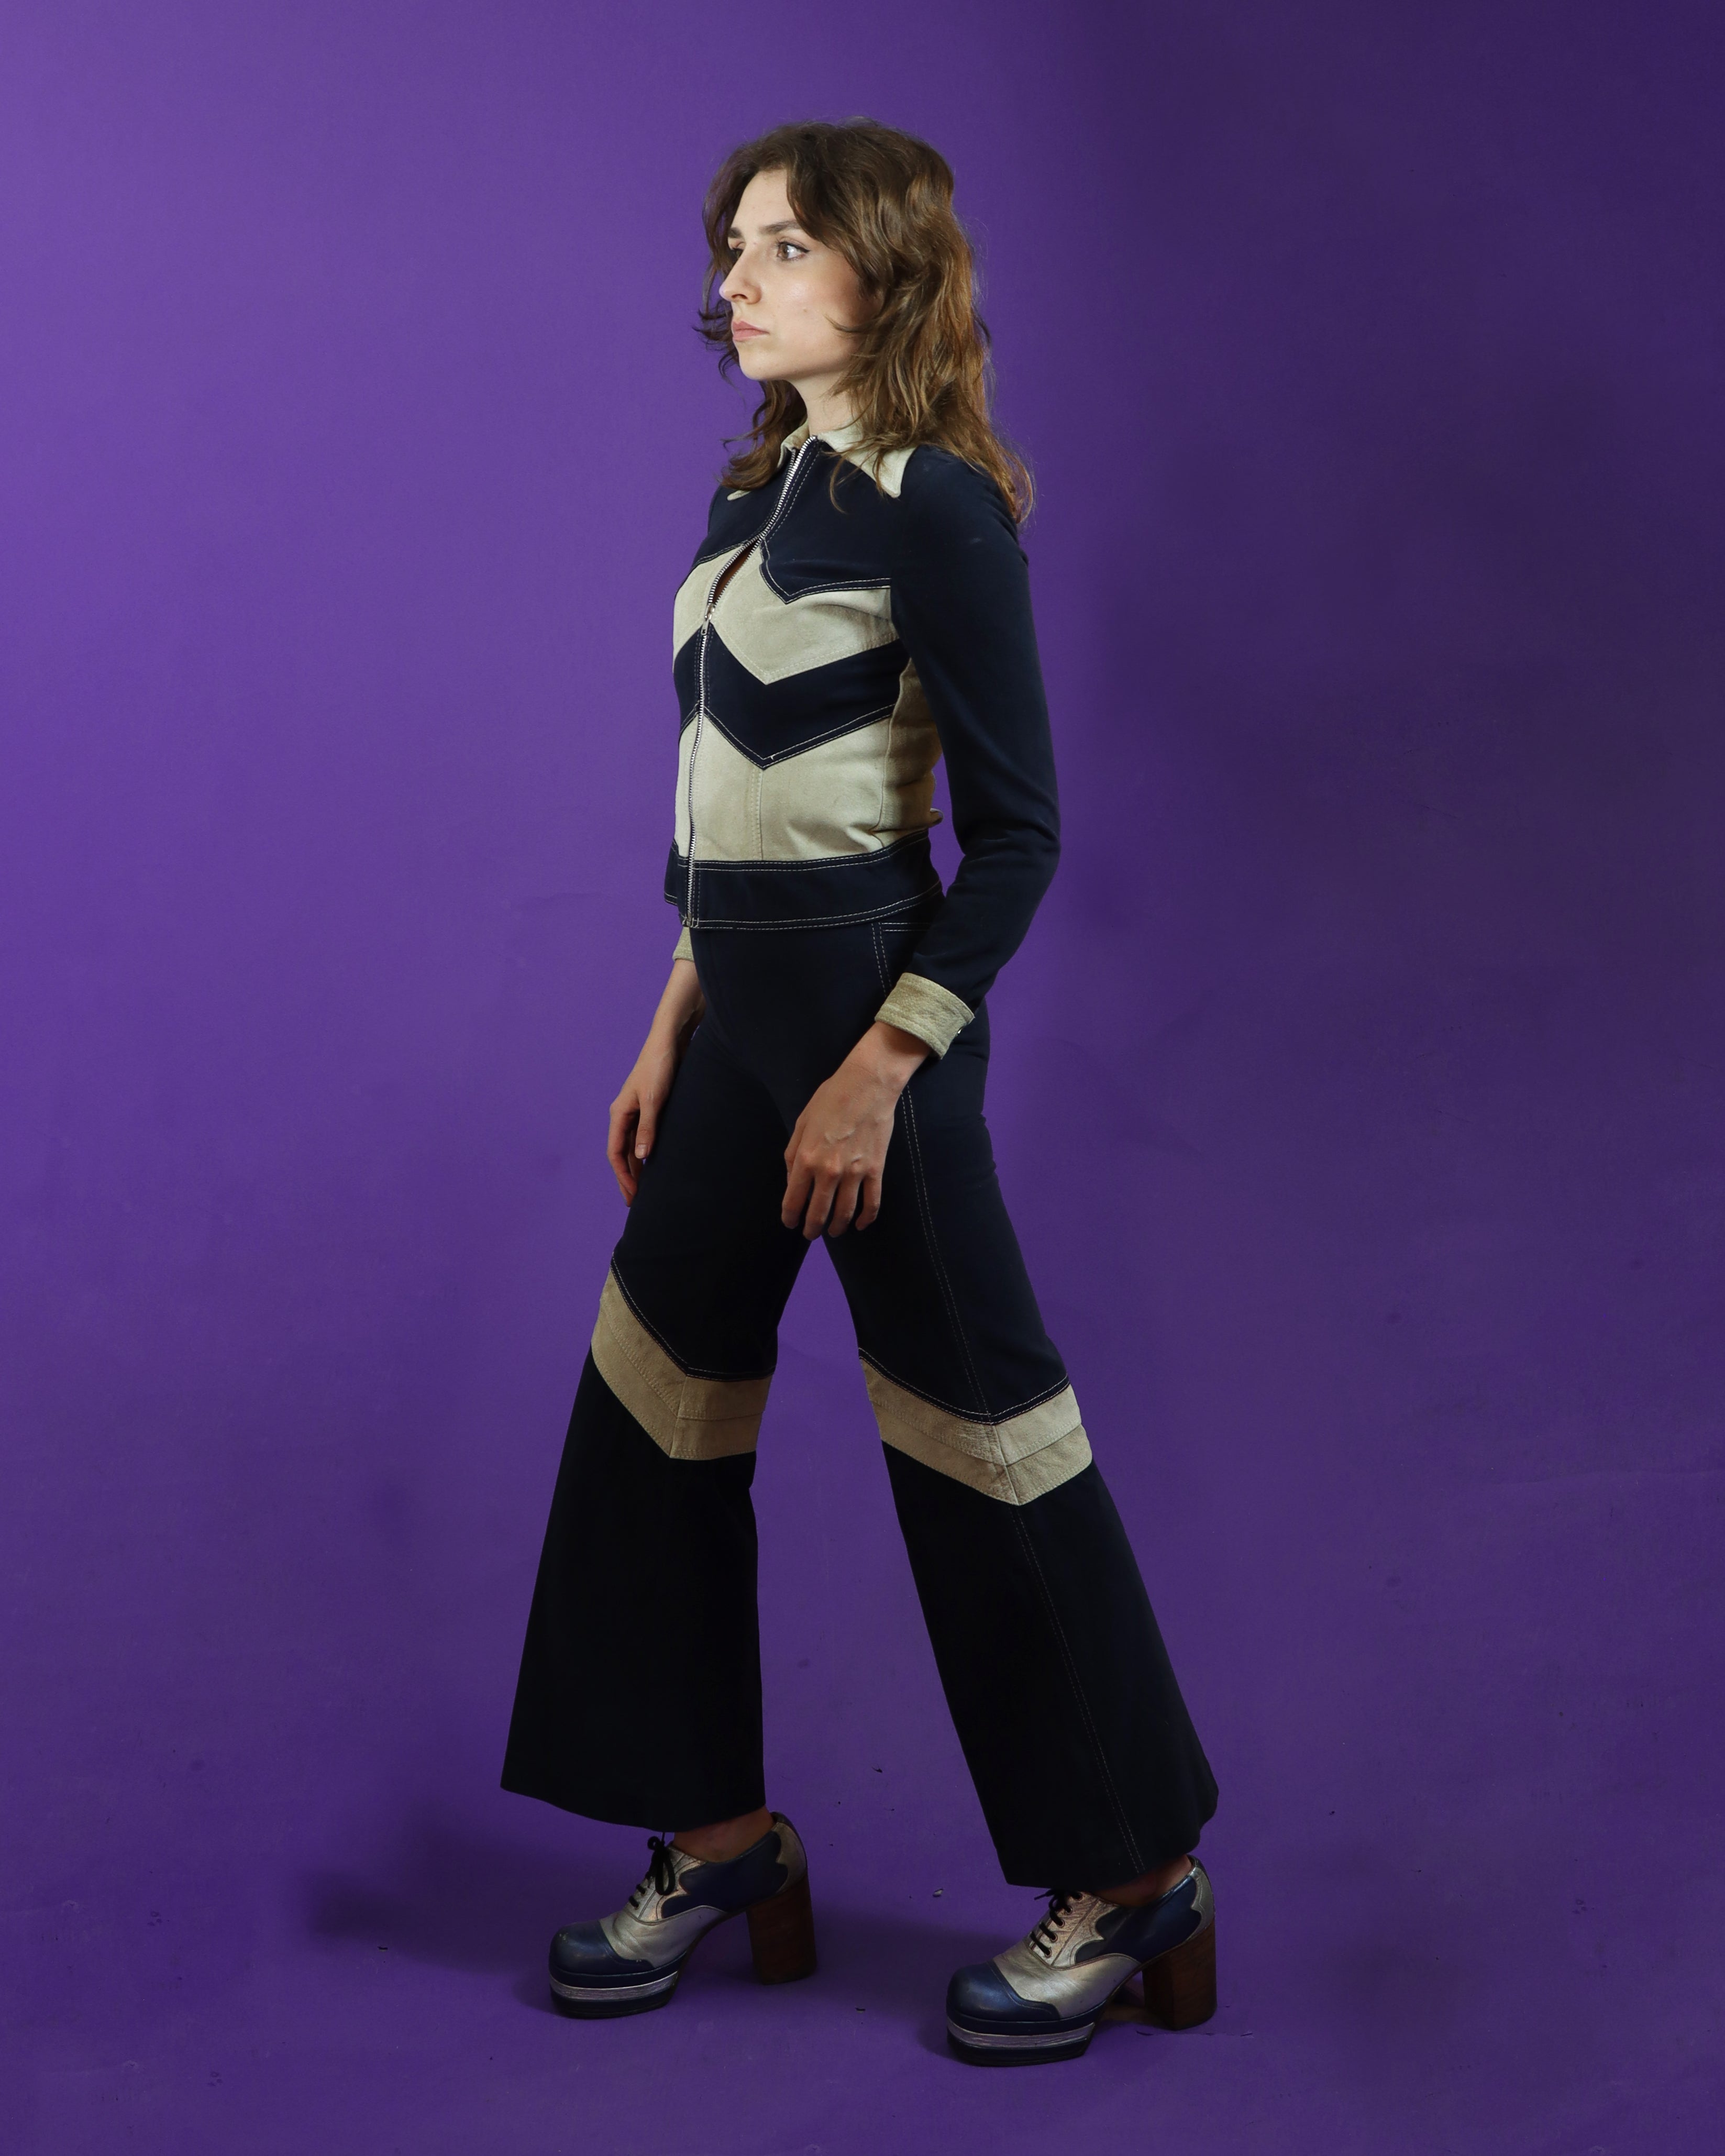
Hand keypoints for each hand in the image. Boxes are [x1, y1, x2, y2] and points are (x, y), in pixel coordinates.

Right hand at [607, 959, 703, 1203]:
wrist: (671, 1040)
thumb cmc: (660, 1066)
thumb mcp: (654, 1100)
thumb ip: (647, 1129)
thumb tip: (640, 1157)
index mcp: (620, 1113)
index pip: (616, 1153)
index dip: (623, 1177)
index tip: (632, 1198)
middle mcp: (625, 1114)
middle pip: (622, 1153)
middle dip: (627, 1178)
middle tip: (636, 1202)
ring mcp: (638, 1110)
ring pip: (633, 1146)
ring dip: (637, 1168)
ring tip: (645, 1189)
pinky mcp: (652, 1106)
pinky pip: (645, 1137)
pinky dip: (647, 1153)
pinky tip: (656, 1163)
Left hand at [782, 1023, 929, 1238]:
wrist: (867, 1086)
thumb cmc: (830, 1099)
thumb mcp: (801, 1123)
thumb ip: (793, 1154)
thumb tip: (792, 1181)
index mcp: (806, 1159)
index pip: (793, 1200)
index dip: (790, 1217)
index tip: (790, 1223)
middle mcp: (829, 1171)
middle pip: (818, 1212)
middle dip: (812, 1228)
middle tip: (810, 1234)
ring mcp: (854, 1173)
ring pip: (845, 1212)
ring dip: (837, 1227)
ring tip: (833, 1232)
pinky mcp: (875, 1170)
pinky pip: (872, 1202)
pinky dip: (866, 1218)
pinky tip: (860, 1225)